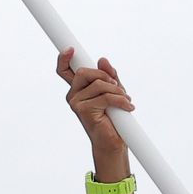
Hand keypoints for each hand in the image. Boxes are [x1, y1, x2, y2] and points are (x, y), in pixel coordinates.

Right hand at [58, 50, 136, 177]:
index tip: (70, 50)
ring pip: (99, 84)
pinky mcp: (83, 111)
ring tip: (125, 101)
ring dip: (117, 91)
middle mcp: (73, 95)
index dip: (64, 58)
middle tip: (117, 86)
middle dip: (103, 75)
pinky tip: (128, 107)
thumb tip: (102, 60)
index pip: (65, 71)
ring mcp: (76, 103)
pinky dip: (121, 101)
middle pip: (83, 71)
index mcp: (78, 89)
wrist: (114, 143)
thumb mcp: (114, 91)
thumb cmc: (113, 118)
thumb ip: (109, 76)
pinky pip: (106, 97)